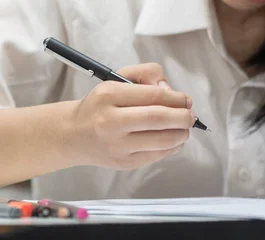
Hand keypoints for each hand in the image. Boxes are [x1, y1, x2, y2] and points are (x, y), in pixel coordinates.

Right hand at [65, 63, 194, 168]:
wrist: (74, 135)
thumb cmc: (99, 106)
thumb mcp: (115, 79)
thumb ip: (145, 74)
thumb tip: (170, 90)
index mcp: (107, 95)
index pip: (153, 95)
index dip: (177, 98)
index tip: (185, 100)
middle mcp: (110, 121)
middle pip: (159, 118)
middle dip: (183, 116)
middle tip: (190, 116)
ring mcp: (116, 145)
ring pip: (163, 140)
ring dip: (182, 133)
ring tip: (183, 128)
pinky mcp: (123, 162)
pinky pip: (157, 155)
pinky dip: (172, 147)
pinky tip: (171, 140)